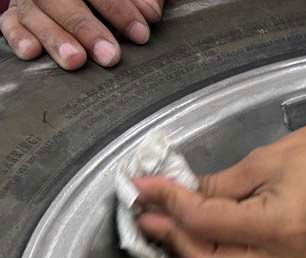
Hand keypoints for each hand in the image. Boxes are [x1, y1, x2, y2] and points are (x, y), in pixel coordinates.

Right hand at [1, 0, 161, 69]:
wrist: (87, 0)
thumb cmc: (108, 0)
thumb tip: (149, 13)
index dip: (118, 9)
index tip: (140, 32)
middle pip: (61, 0)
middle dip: (86, 28)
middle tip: (109, 55)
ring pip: (35, 14)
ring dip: (55, 38)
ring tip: (75, 60)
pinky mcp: (15, 14)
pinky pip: (10, 23)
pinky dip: (18, 37)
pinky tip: (31, 52)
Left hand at [133, 102, 305, 257]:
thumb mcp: (265, 159)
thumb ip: (220, 185)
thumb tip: (183, 195)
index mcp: (281, 227)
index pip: (206, 225)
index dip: (169, 204)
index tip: (144, 188)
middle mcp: (291, 257)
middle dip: (179, 241)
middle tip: (154, 215)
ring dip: (201, 255)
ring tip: (178, 226)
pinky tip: (214, 235)